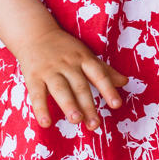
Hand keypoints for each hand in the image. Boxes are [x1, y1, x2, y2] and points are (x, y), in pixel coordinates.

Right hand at [13, 27, 127, 129]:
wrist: (34, 34)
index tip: (116, 105)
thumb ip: (105, 71)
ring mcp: (50, 71)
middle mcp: (68, 65)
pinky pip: (37, 95)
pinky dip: (41, 109)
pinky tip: (46, 123)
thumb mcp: (86, 55)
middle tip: (95, 124)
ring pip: (61, 89)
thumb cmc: (65, 49)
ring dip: (69, 105)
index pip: (99, 75)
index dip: (108, 89)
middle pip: (80, 86)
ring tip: (76, 120)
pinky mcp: (33, 77)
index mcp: (84, 59)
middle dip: (88, 106)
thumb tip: (125, 82)